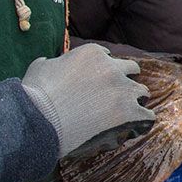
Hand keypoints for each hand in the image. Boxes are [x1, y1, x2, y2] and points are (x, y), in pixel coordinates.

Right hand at [20, 44, 152, 157]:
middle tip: (118, 96)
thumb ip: (51, 62)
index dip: (103, 70)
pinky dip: (143, 122)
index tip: (100, 82)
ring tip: (130, 113)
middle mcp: (111, 66)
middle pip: (130, 69)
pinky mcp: (126, 112)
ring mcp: (120, 89)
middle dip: (125, 81)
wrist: (38, 120)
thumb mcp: (40, 67)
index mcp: (93, 53)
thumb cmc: (34, 96)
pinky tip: (137, 129)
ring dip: (135, 101)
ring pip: (141, 92)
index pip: (108, 57)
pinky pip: (147, 116)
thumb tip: (48, 63)